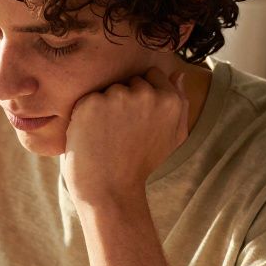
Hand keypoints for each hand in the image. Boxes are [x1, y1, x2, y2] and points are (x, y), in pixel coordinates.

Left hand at [61, 66, 188, 211]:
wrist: (110, 191)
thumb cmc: (141, 167)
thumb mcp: (173, 138)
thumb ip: (180, 104)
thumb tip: (179, 73)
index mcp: (170, 100)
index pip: (151, 75)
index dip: (140, 95)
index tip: (134, 119)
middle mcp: (147, 94)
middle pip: (128, 82)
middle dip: (123, 101)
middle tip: (119, 132)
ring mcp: (118, 97)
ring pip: (107, 90)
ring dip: (103, 108)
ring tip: (106, 136)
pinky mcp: (92, 103)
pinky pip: (87, 99)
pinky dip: (84, 115)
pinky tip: (91, 137)